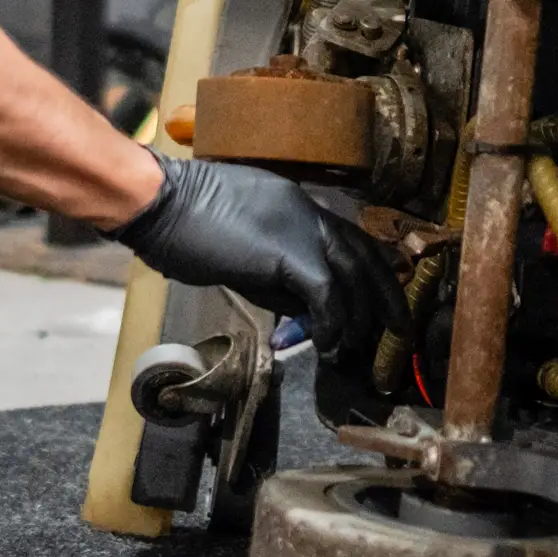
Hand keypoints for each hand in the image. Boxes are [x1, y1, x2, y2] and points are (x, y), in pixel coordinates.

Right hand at [109, 154, 407, 358]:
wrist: (162, 204)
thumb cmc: (186, 224)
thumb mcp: (241, 246)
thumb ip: (275, 270)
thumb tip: (301, 309)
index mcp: (298, 205)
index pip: (350, 239)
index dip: (370, 272)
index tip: (377, 303)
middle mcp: (311, 211)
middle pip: (367, 255)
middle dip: (386, 297)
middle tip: (395, 333)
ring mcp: (304, 228)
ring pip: (355, 277)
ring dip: (360, 320)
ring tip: (354, 352)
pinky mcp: (292, 253)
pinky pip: (329, 294)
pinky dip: (334, 324)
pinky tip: (329, 348)